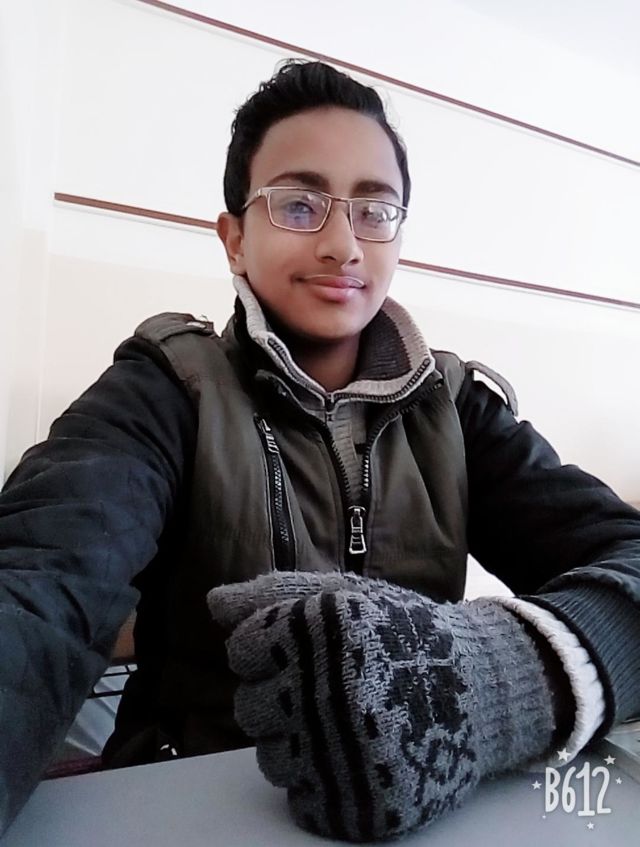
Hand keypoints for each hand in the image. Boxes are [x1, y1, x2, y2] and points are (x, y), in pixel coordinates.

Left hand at [208, 572, 558, 841]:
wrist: (483, 688)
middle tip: (322, 689)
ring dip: (296, 744)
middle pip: (249, 710)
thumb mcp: (346, 595)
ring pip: (272, 762)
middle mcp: (335, 692)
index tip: (298, 650)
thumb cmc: (404, 633)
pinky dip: (321, 783)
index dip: (265, 649)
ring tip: (341, 722)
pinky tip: (353, 755)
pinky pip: (305, 804)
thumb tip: (213, 603)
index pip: (242, 649)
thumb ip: (275, 594)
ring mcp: (352, 755)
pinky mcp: (368, 806)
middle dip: (275, 698)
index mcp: (326, 631)